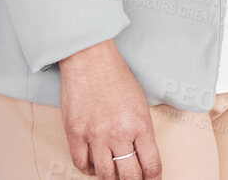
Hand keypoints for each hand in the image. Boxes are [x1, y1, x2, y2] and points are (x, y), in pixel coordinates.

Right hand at [58, 40, 162, 178]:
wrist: (91, 60)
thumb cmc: (116, 78)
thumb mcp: (140, 104)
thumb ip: (142, 131)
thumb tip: (143, 156)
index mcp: (140, 125)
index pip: (151, 165)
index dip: (153, 179)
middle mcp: (118, 133)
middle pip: (129, 176)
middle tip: (132, 178)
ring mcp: (95, 135)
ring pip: (105, 175)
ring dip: (110, 177)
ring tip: (113, 171)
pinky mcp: (75, 133)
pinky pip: (81, 164)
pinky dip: (89, 169)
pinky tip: (94, 163)